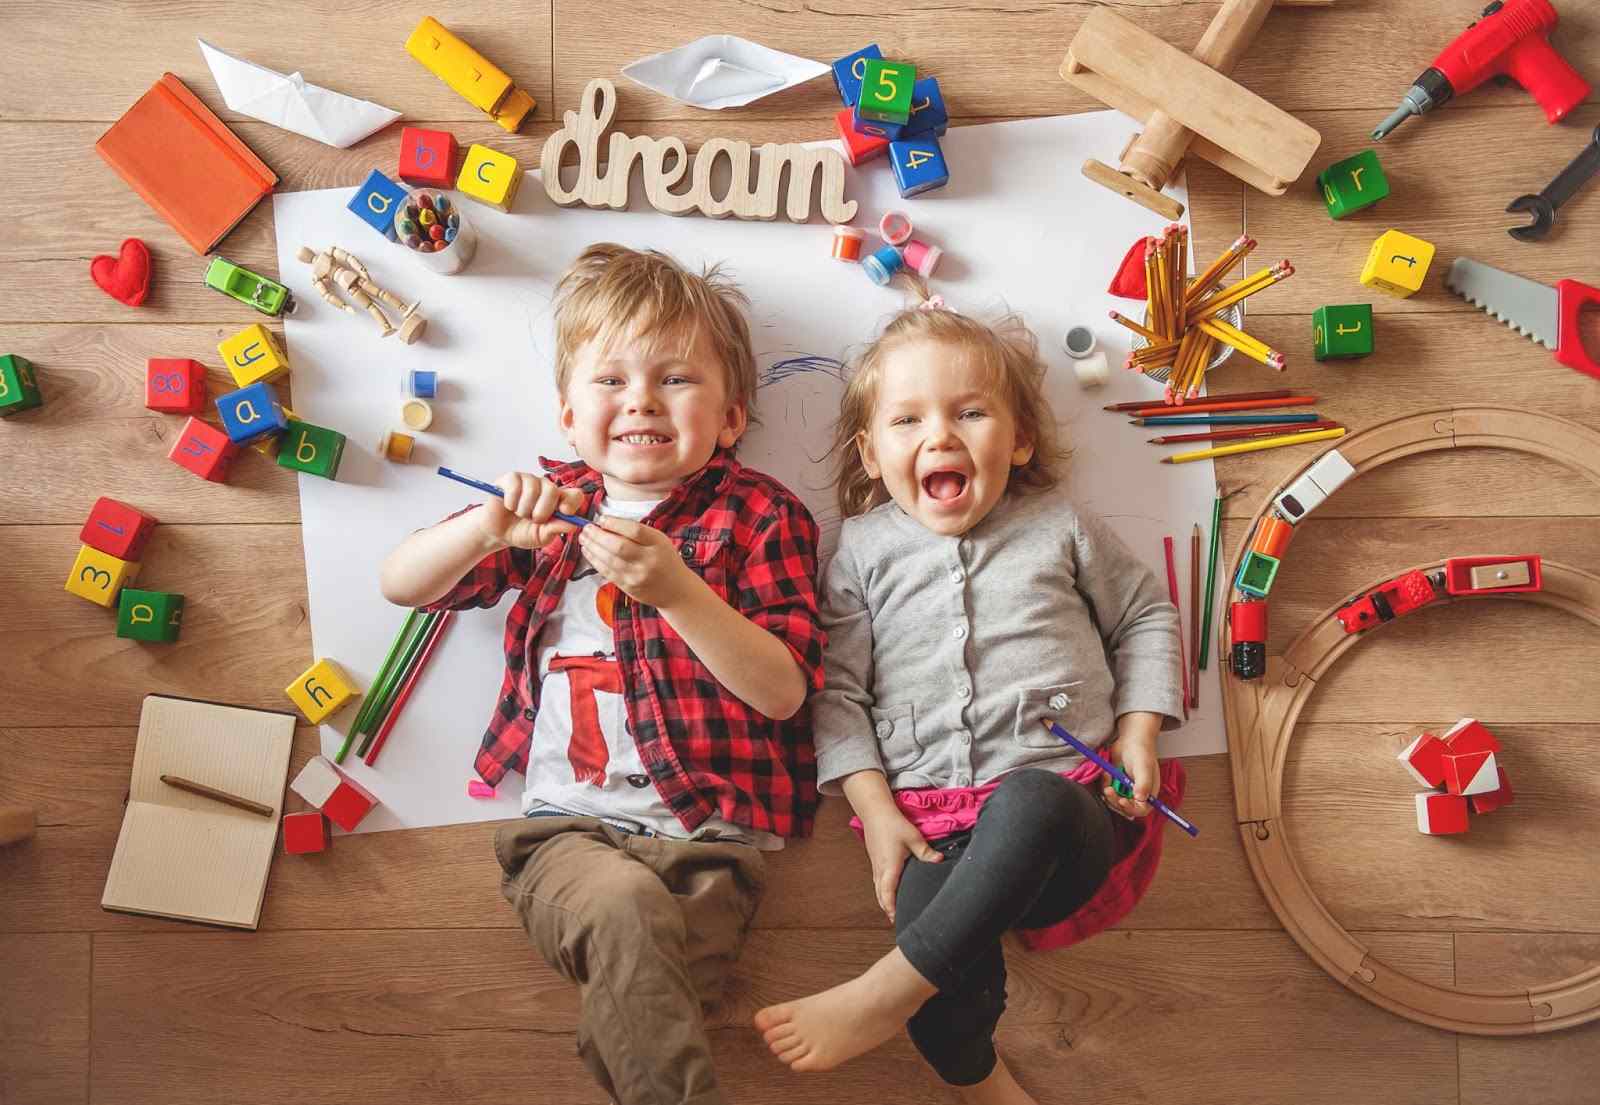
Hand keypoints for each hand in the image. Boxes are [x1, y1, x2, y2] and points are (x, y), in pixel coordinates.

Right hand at [478, 472, 585, 549]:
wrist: (499, 533)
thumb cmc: (522, 533)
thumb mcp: (541, 536)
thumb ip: (555, 529)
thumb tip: (572, 525)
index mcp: (558, 501)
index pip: (575, 494)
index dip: (571, 501)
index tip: (564, 512)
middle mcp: (546, 487)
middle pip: (553, 489)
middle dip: (543, 510)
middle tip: (534, 520)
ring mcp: (529, 480)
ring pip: (533, 488)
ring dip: (525, 508)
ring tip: (520, 514)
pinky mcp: (511, 478)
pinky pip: (515, 485)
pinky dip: (512, 501)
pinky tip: (509, 506)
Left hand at [578, 516, 695, 607]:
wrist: (676, 590)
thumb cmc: (665, 560)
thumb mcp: (659, 540)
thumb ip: (637, 532)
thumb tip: (606, 523)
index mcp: (658, 544)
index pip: (634, 530)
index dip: (614, 523)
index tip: (601, 518)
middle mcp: (648, 560)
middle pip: (618, 546)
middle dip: (597, 536)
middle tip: (586, 528)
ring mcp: (637, 576)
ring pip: (609, 560)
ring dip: (592, 547)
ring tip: (584, 538)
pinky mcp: (628, 587)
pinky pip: (607, 572)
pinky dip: (595, 560)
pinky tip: (589, 552)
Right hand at [860, 810, 941, 922]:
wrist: (875, 813)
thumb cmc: (893, 824)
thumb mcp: (913, 838)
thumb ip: (926, 852)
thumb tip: (940, 861)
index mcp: (890, 867)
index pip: (888, 893)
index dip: (891, 908)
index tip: (896, 919)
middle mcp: (880, 870)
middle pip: (881, 896)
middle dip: (887, 909)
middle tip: (897, 920)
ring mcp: (875, 866)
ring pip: (877, 890)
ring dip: (884, 901)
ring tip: (893, 910)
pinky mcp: (875, 861)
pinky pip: (877, 882)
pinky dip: (882, 891)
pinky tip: (889, 891)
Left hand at [1100, 721, 1159, 819]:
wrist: (1130, 740)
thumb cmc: (1142, 752)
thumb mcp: (1144, 768)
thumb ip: (1143, 784)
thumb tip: (1140, 798)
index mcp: (1148, 793)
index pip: (1141, 810)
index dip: (1131, 809)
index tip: (1122, 801)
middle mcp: (1137, 794)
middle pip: (1124, 808)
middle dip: (1114, 801)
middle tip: (1109, 789)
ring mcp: (1125, 790)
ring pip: (1113, 801)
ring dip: (1108, 792)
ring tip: (1108, 776)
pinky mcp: (1115, 785)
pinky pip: (1106, 792)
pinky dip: (1104, 784)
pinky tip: (1106, 774)